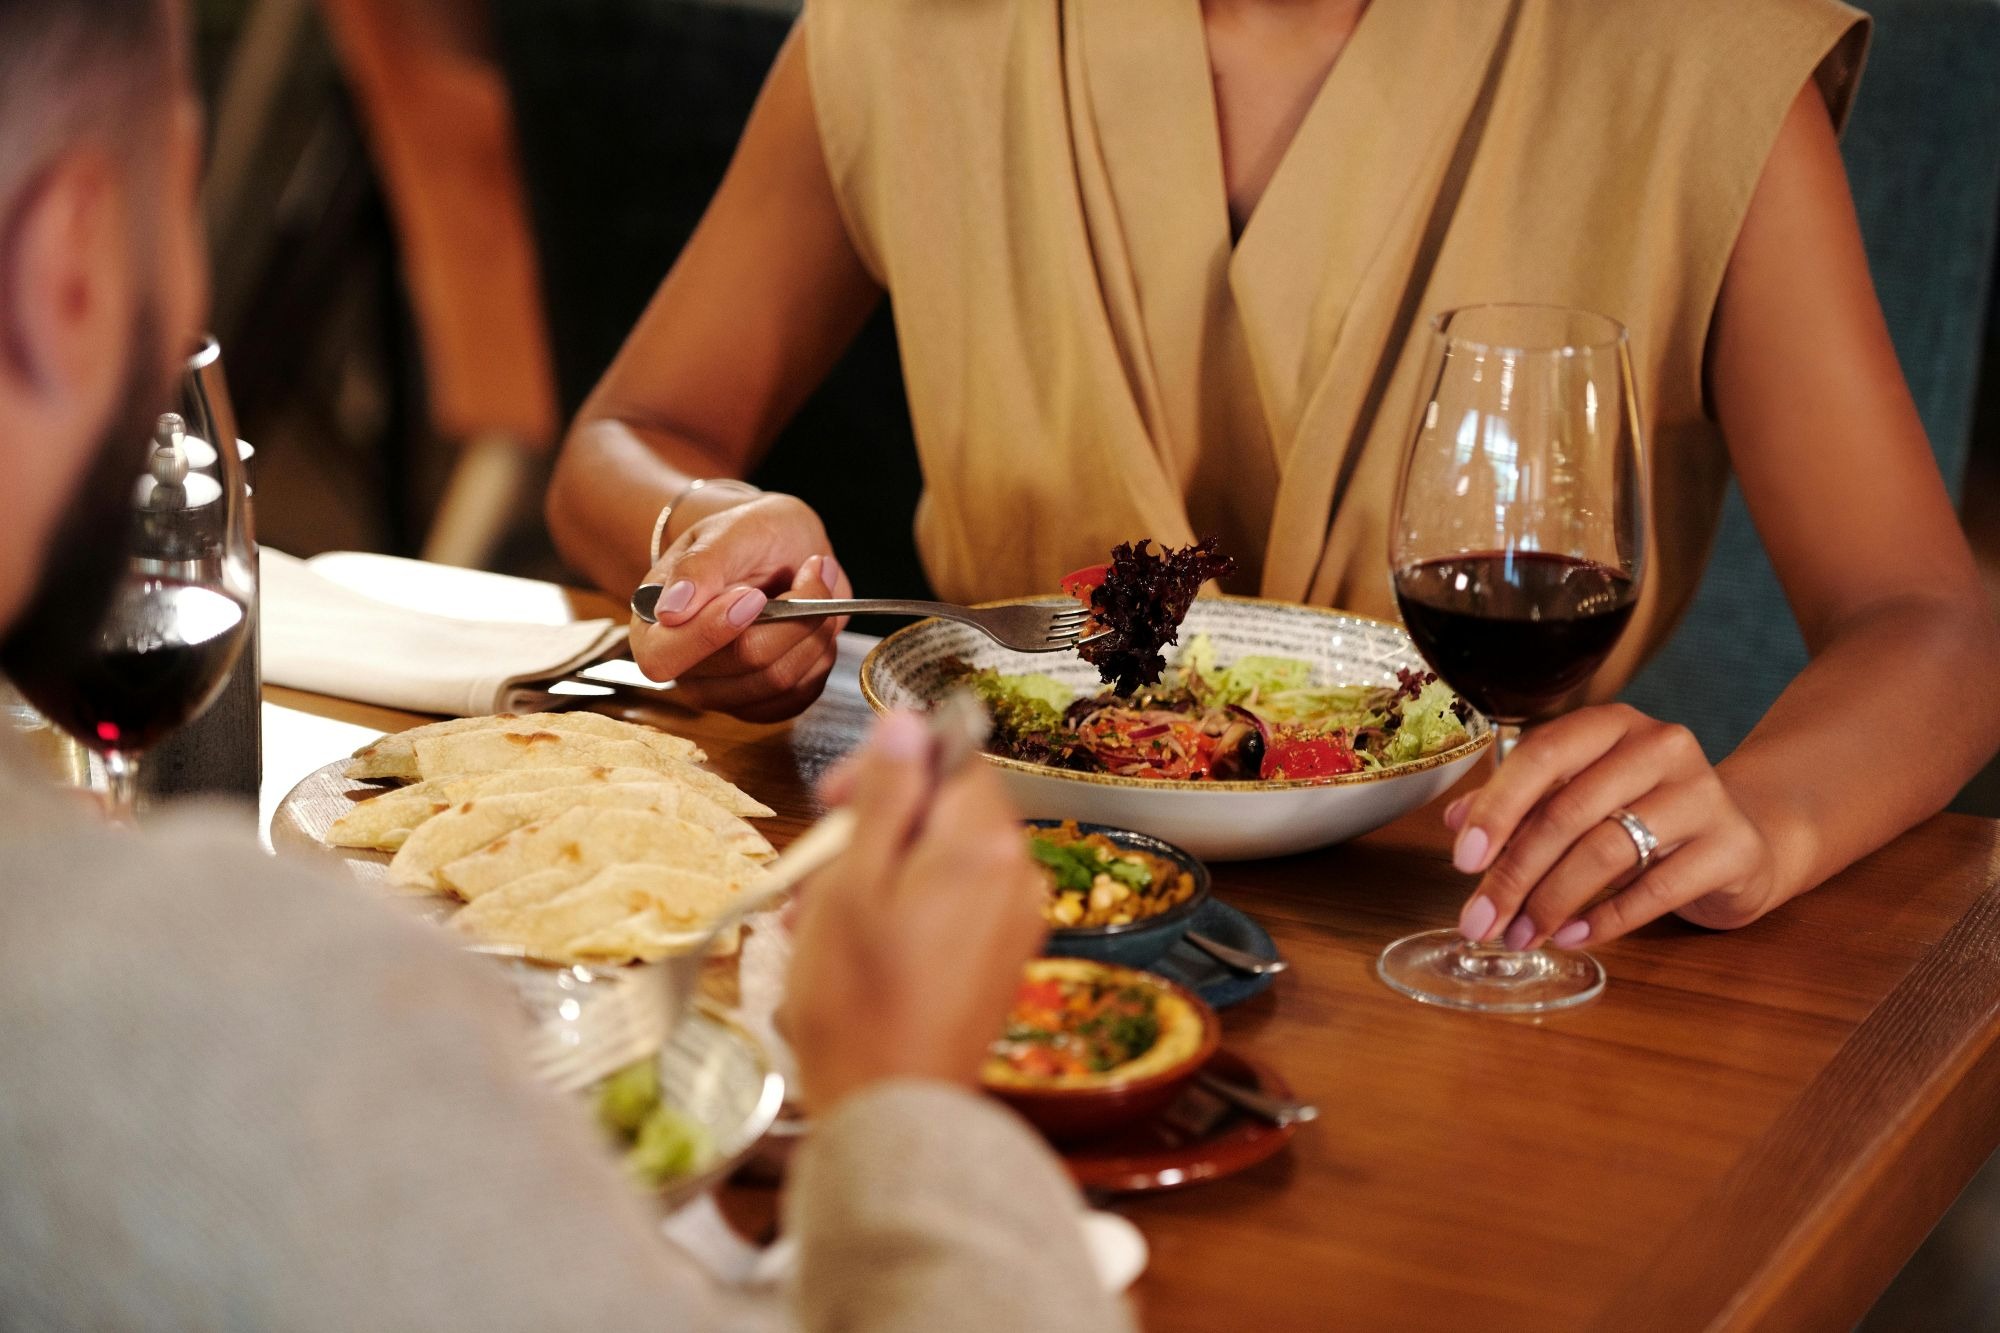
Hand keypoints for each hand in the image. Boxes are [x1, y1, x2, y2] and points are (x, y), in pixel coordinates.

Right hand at [630, 492, 853, 721]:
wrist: (779, 548)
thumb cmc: (745, 537)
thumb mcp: (724, 531)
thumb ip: (698, 567)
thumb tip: (670, 612)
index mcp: (652, 630)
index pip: (665, 658)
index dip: (713, 631)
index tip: (753, 595)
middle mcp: (685, 671)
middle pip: (744, 663)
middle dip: (791, 614)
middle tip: (809, 571)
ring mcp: (725, 693)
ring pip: (782, 679)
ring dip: (814, 629)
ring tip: (814, 588)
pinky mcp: (764, 705)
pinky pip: (803, 693)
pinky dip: (821, 653)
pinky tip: (814, 622)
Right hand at [780, 712, 1046, 1112]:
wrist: (893, 1108)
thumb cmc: (859, 1001)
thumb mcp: (852, 881)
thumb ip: (886, 795)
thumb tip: (907, 724)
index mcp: (985, 845)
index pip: (952, 758)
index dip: (889, 768)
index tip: (833, 799)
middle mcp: (1018, 876)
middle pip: (948, 809)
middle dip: (876, 826)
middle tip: (815, 869)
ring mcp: (1016, 921)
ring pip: (944, 859)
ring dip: (881, 870)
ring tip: (820, 918)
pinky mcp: (1003, 959)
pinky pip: (955, 904)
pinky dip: (906, 907)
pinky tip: (856, 944)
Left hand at [1446, 704, 1782, 950]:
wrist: (1741, 840)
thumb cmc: (1643, 815)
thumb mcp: (1580, 799)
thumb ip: (1521, 804)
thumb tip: (1457, 822)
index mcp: (1611, 724)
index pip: (1542, 755)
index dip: (1497, 808)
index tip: (1463, 860)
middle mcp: (1659, 746)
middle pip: (1567, 812)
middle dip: (1514, 874)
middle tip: (1481, 920)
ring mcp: (1702, 794)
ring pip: (1606, 851)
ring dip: (1551, 902)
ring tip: (1521, 935)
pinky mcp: (1730, 847)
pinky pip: (1655, 889)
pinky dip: (1605, 919)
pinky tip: (1570, 936)